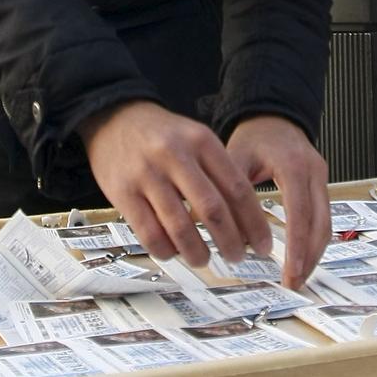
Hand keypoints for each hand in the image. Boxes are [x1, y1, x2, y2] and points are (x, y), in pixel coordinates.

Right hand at [79, 101, 271, 272]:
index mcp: (201, 141)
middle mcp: (176, 156)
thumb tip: (245, 219)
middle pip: (213, 210)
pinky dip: (167, 250)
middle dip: (231, 242)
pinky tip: (174, 252)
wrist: (114, 117)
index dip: (254, 222)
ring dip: (198, 252)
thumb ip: (218, 171)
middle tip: (238, 257)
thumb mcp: (195, 138)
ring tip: (205, 259)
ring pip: (181, 228)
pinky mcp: (123, 193)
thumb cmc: (162, 135)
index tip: (262, 244)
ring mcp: (148, 175)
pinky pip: (150, 234)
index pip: (237, 188)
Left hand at [226, 115, 328, 289]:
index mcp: (294, 165)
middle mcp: (314, 171)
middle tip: (294, 283)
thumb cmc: (255, 136)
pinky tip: (303, 258)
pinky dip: (315, 241)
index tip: (292, 270)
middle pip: (321, 222)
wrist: (273, 117)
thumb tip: (223, 235)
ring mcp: (322, 178)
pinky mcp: (321, 185)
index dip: (298, 244)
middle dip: (310, 257)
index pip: (300, 210)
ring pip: (327, 224)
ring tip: (298, 277)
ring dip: (315, 253)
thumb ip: (230, 195)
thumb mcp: (236, 158)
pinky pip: (324, 218)